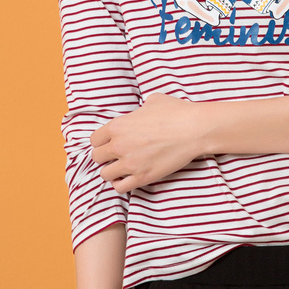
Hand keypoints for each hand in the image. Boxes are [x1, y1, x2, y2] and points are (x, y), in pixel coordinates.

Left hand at [90, 92, 206, 193]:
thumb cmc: (176, 112)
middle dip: (105, 156)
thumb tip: (139, 113)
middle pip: (96, 157)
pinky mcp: (142, 177)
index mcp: (117, 126)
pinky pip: (120, 188)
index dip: (102, 142)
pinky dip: (121, 184)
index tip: (110, 143)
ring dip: (112, 171)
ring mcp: (130, 163)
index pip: (94, 140)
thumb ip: (138, 110)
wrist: (194, 129)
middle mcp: (119, 145)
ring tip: (122, 168)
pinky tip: (129, 178)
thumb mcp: (152, 101)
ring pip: (105, 174)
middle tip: (116, 156)